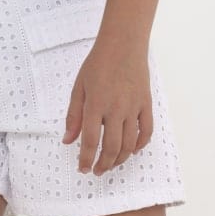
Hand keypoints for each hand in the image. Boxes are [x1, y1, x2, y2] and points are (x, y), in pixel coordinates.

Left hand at [61, 40, 153, 175]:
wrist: (122, 45)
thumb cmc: (97, 64)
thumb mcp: (79, 87)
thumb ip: (73, 115)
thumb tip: (68, 140)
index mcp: (95, 104)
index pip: (90, 140)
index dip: (86, 159)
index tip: (83, 169)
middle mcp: (115, 108)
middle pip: (112, 147)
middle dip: (103, 164)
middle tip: (97, 170)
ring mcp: (133, 107)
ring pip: (129, 144)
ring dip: (120, 159)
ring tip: (111, 164)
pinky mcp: (146, 104)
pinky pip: (146, 131)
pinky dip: (140, 145)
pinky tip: (132, 150)